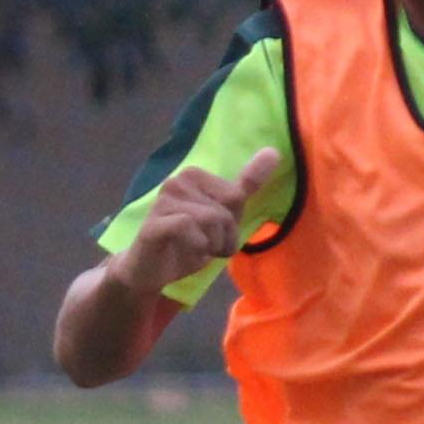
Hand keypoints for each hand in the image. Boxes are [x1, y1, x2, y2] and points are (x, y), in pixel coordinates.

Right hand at [112, 147, 280, 299]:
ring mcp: (163, 201)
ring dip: (210, 245)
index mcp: (194, 175)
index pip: (235, 196)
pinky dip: (196, 246)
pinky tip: (185, 251)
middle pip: (225, 211)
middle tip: (205, 245)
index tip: (216, 234)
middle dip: (223, 237)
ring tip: (196, 250)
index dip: (232, 223)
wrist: (150, 272)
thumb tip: (273, 152)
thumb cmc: (187, 242)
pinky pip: (189, 228)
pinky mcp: (154, 223)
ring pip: (211, 221)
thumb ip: (246, 184)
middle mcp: (177, 181)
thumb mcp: (223, 215)